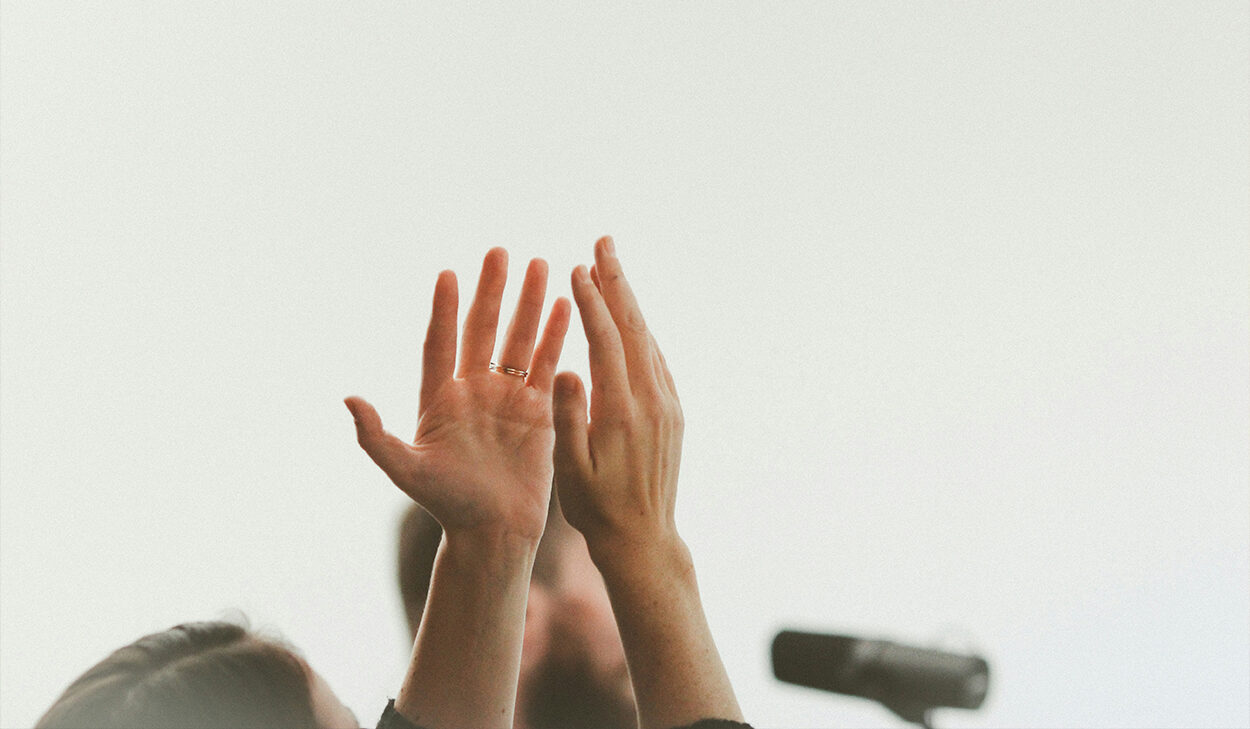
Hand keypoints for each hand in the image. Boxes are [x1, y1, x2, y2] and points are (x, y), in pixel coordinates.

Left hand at [346, 248, 570, 543]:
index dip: (443, 310)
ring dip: (530, 304)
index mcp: (440, 400)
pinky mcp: (539, 412)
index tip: (447, 274)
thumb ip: (376, 437)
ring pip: (519, 340)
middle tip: (501, 252)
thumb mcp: (406, 472)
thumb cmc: (448, 505)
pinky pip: (548, 366)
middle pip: (483, 330)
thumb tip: (348, 400)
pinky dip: (557, 336)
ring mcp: (508, 399)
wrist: (494, 533)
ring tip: (543, 265)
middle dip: (493, 291)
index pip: (441, 343)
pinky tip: (567, 307)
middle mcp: (474, 392)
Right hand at [552, 236, 684, 557]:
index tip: (576, 269)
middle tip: (603, 243)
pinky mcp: (673, 413)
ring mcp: (667, 405)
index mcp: (622, 411)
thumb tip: (565, 368)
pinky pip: (655, 359)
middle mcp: (652, 401)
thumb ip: (568, 417)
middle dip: (617, 282)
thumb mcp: (571, 470)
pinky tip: (629, 318)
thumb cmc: (596, 508)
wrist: (643, 539)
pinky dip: (640, 330)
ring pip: (647, 339)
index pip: (606, 341)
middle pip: (634, 328)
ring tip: (611, 269)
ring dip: (629, 302)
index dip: (591, 302)